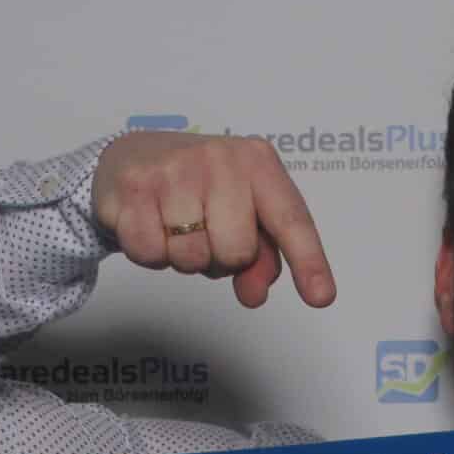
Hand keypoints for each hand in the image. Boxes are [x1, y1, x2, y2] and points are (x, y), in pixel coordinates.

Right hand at [91, 131, 336, 308]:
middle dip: (221, 259)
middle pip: (237, 251)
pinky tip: (150, 226)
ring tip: (176, 228)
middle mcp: (220, 158)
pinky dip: (149, 254)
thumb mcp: (239, 211)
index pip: (291, 219)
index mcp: (257, 162)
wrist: (131, 157)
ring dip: (183, 258)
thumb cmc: (197, 190)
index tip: (321, 297)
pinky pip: (151, 254)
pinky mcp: (134, 186)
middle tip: (206, 235)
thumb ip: (260, 256)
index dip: (309, 261)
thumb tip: (255, 294)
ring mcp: (175, 169)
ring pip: (191, 257)